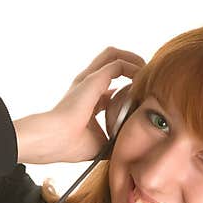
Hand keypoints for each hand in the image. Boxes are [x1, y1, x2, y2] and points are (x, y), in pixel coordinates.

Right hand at [13, 47, 144, 164]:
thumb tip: (128, 147)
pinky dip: (133, 67)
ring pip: (113, 55)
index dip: (125, 90)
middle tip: (146, 77)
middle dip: (130, 65)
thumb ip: (114, 140)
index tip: (139, 97)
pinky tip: (143, 77)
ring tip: (147, 68)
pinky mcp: (94, 79)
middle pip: (109, 63)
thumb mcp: (99, 144)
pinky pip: (118, 64)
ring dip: (132, 59)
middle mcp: (86, 86)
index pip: (107, 88)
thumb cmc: (71, 145)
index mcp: (85, 101)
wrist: (55, 139)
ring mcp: (89, 79)